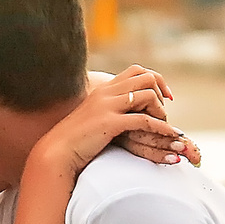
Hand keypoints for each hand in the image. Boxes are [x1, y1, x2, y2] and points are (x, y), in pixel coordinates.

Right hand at [30, 68, 186, 178]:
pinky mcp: (110, 123)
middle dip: (161, 93)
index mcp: (103, 89)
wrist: (56, 152)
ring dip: (161, 111)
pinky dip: (161, 128)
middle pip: (146, 78)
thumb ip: (109, 110)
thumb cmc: (74, 140)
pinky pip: (144, 120)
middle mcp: (106, 93)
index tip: (165, 97)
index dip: (156, 80)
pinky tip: (168, 136)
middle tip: (163, 113)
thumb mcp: (93, 118)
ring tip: (163, 126)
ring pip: (147, 95)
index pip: (137, 71)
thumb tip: (126, 113)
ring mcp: (107, 107)